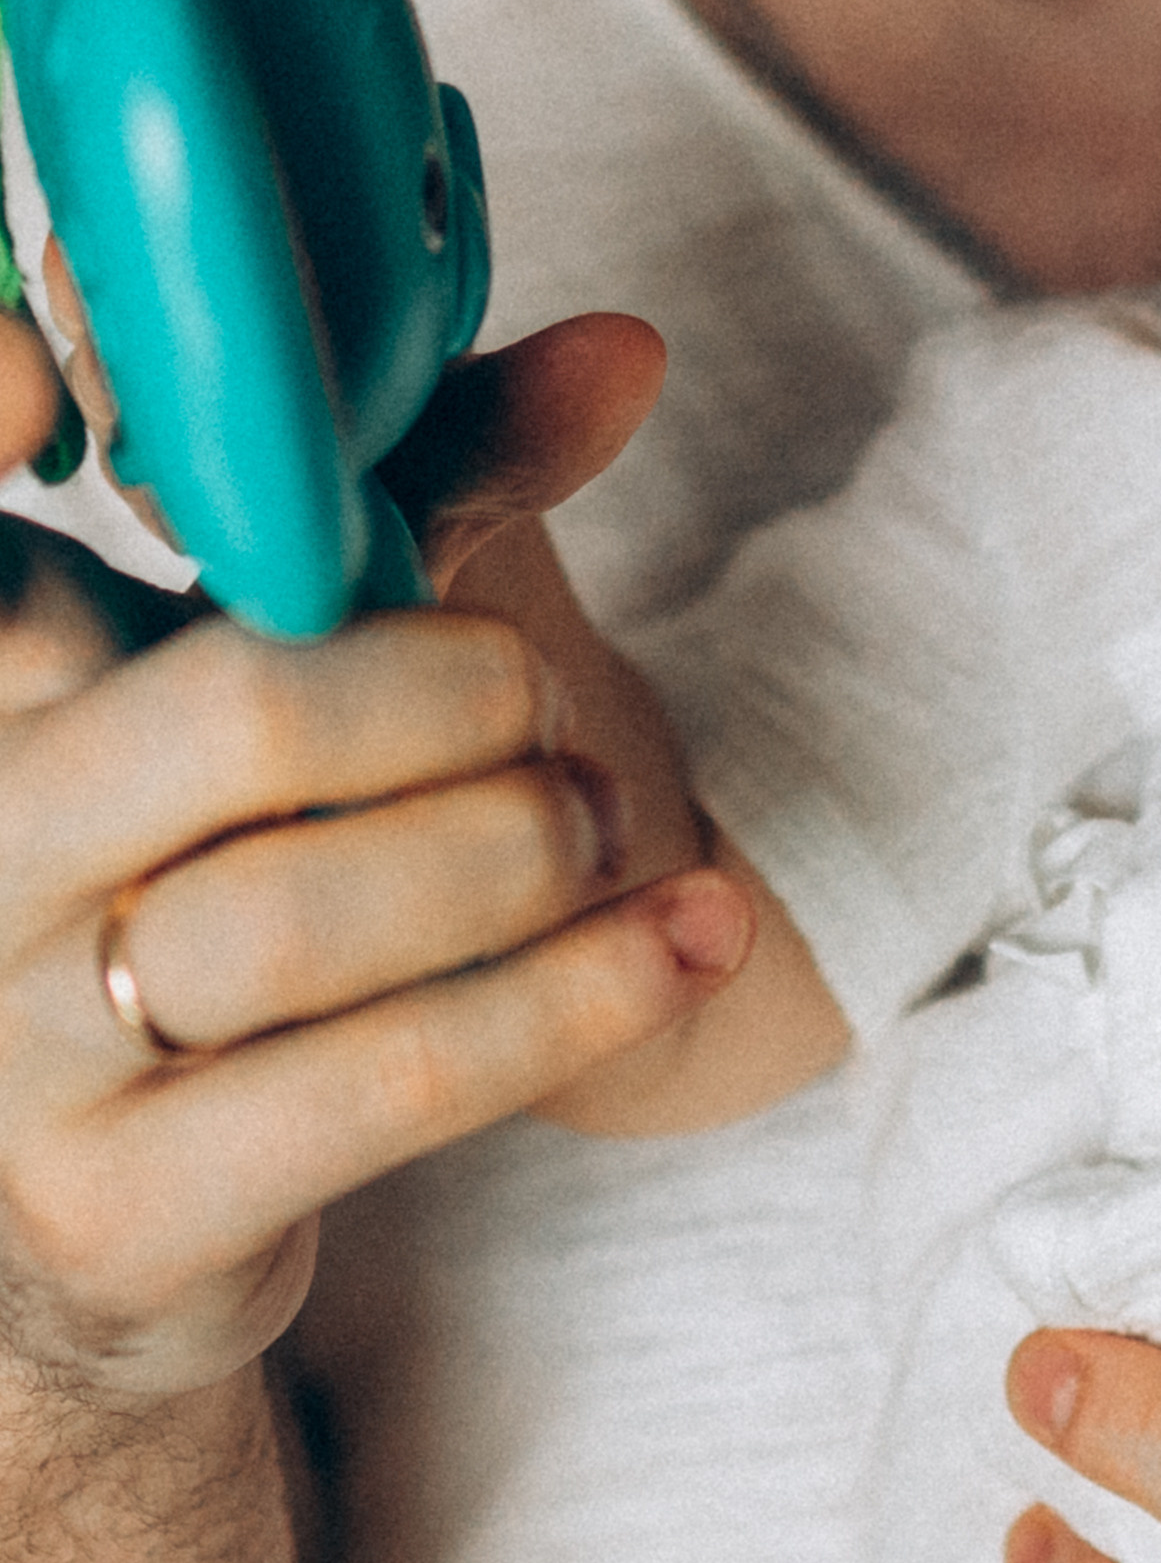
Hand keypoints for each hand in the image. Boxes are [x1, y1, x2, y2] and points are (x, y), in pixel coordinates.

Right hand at [0, 306, 751, 1405]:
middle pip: (237, 715)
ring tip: (594, 822)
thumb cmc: (226, 860)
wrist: (134, 1206)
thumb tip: (628, 351)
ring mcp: (13, 1045)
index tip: (46, 379)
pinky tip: (690, 934)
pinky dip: (581, 994)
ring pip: (306, 915)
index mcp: (0, 674)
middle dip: (455, 692)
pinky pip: (388, 1080)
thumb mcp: (292, 650)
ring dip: (520, 849)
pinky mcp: (117, 1211)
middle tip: (533, 706)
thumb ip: (427, 482)